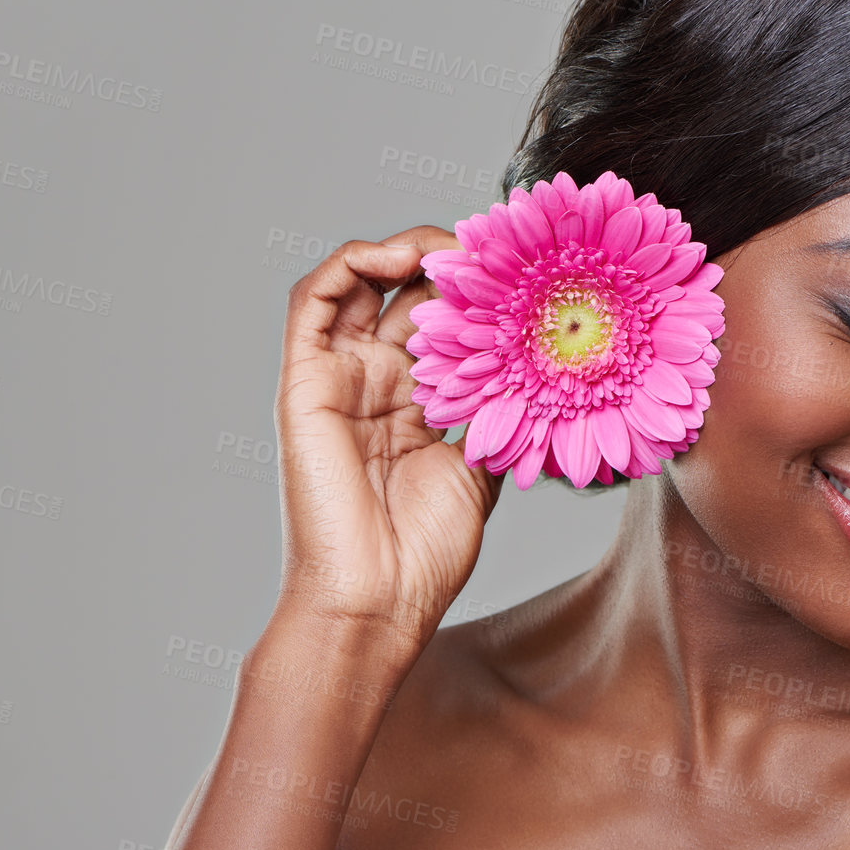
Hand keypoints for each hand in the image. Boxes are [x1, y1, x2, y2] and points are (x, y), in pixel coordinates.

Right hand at [272, 226, 503, 650]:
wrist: (376, 601)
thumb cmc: (426, 553)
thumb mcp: (484, 469)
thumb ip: (501, 415)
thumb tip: (544, 370)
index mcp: (416, 402)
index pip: (444, 321)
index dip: (480, 290)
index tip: (527, 271)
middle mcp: (375, 382)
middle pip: (408, 292)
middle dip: (453, 262)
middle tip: (496, 248)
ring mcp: (339, 378)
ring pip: (362, 280)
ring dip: (406, 250)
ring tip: (452, 248)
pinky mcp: (306, 381)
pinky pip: (315, 299)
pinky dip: (354, 261)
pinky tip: (401, 259)